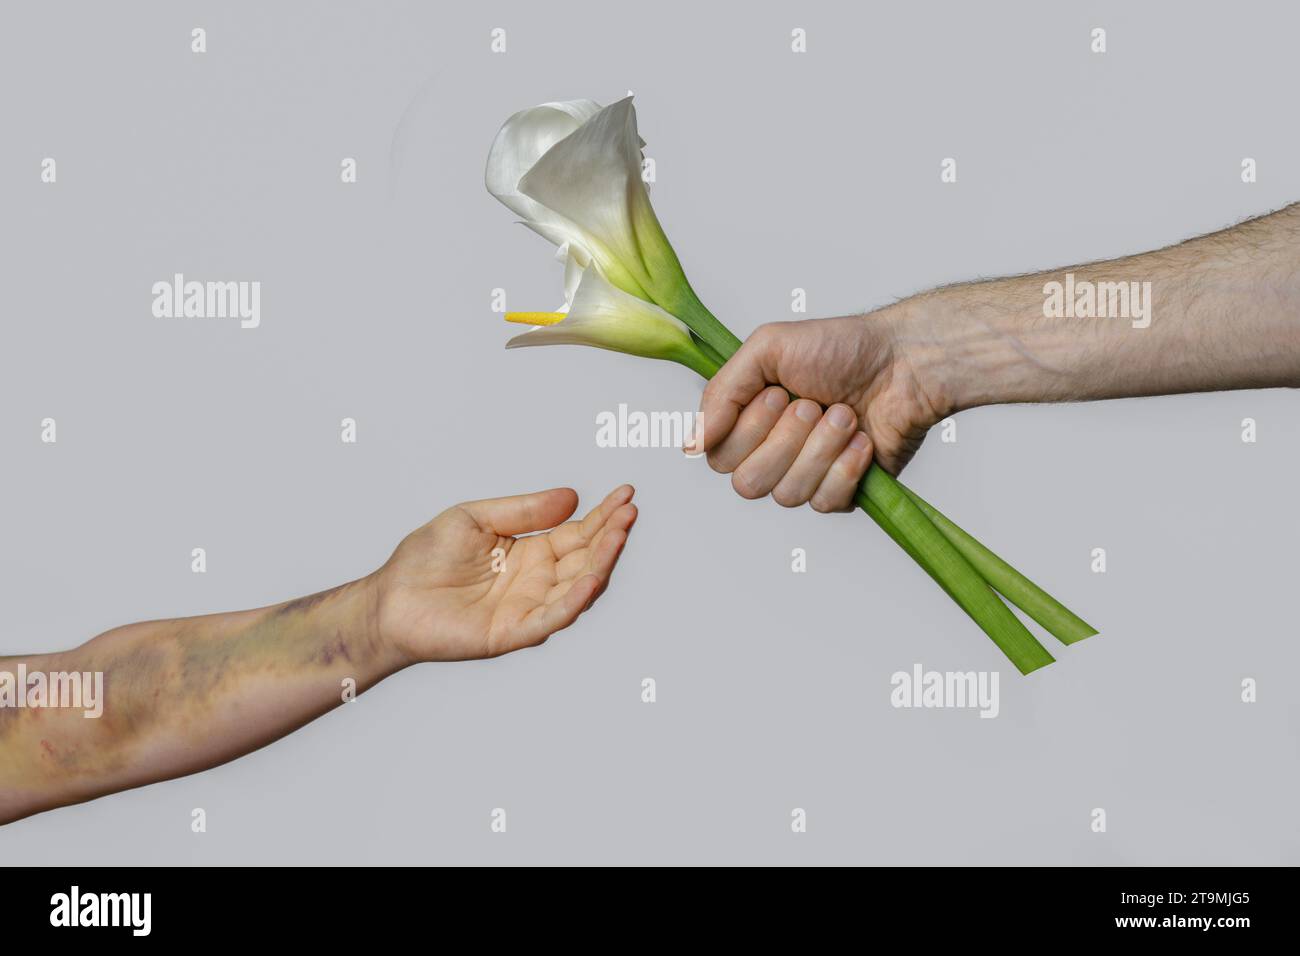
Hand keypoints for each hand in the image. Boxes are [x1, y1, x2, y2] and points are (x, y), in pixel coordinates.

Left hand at [373, 485, 636, 662]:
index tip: (627, 494)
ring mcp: (529, 607)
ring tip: (619, 534)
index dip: (604, 515)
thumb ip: (523, 511)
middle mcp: (537, 581)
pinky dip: (576, 600)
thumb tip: (572, 498)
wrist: (390, 599)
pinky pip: (553, 617)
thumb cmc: (425, 560)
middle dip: (611, 535)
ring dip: (603, 562)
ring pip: (579, 587)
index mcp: (531, 552)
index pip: (579, 533)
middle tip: (630, 510)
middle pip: (587, 558)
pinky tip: (592, 577)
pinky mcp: (514, 632)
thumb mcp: (476, 518)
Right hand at [691, 309, 948, 509]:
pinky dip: (846, 467)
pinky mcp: (841, 493)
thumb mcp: (767, 347)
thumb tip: (691, 443)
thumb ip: (720, 391)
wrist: (906, 362)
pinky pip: (826, 502)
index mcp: (747, 421)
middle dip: (784, 440)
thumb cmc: (841, 348)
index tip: (775, 392)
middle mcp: (771, 453)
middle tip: (812, 403)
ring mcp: (806, 476)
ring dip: (820, 448)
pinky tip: (863, 440)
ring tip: (844, 415)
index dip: (746, 431)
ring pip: (788, 494)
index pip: (718, 457)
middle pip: (747, 484)